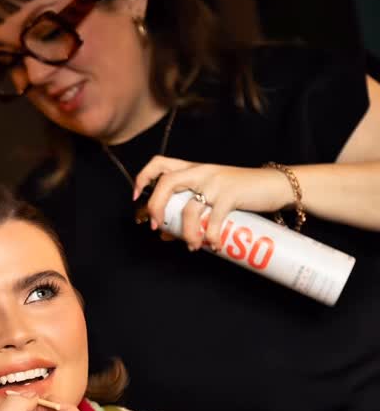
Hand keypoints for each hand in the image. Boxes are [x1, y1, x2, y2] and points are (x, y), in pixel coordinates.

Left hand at [133, 157, 293, 249]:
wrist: (274, 185)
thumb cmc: (241, 193)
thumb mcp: (212, 197)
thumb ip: (190, 211)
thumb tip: (165, 235)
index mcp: (193, 168)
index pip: (160, 163)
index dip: (143, 178)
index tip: (137, 199)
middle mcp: (201, 171)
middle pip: (166, 183)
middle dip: (156, 207)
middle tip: (157, 227)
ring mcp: (215, 182)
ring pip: (189, 208)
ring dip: (187, 233)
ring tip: (193, 247)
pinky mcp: (231, 194)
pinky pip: (213, 218)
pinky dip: (210, 235)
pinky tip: (213, 245)